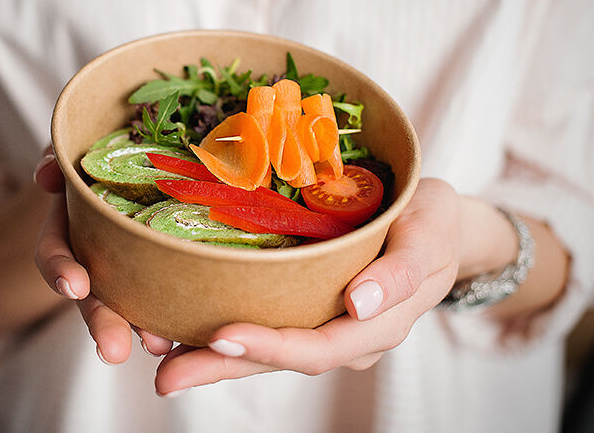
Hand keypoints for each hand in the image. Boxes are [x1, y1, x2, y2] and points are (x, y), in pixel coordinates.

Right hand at [33, 146, 174, 361]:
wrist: (142, 162)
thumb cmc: (98, 155)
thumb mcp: (73, 150)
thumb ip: (58, 157)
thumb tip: (47, 174)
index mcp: (69, 229)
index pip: (54, 254)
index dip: (60, 270)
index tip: (75, 286)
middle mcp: (95, 258)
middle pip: (93, 296)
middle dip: (102, 323)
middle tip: (114, 350)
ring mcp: (128, 269)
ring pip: (130, 304)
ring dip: (142, 328)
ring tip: (160, 348)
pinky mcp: (164, 271)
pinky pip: (166, 296)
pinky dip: (174, 313)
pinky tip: (191, 332)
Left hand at [152, 178, 461, 396]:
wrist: (435, 222)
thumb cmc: (433, 220)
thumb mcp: (431, 233)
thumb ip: (402, 272)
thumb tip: (358, 305)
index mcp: (376, 325)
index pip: (317, 347)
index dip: (269, 347)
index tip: (221, 335)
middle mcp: (343, 333)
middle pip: (277, 358)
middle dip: (219, 367)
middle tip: (164, 372)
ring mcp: (321, 323)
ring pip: (262, 349)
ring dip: (210, 356)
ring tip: (158, 354)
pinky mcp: (303, 305)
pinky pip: (262, 322)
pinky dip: (220, 328)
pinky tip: (179, 323)